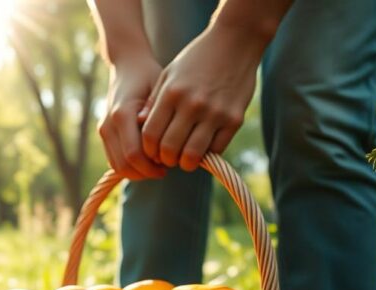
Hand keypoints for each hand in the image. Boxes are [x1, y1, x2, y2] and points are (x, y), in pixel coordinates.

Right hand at [99, 55, 167, 180]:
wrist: (128, 65)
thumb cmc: (149, 76)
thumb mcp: (159, 90)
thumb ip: (157, 115)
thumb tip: (161, 142)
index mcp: (122, 114)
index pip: (133, 154)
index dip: (151, 166)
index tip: (169, 165)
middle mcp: (108, 124)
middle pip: (123, 165)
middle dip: (145, 173)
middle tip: (165, 169)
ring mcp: (104, 130)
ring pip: (117, 166)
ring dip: (137, 172)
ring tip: (157, 166)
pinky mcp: (104, 134)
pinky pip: (115, 160)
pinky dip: (130, 167)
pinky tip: (147, 161)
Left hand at [141, 27, 262, 170]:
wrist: (236, 41)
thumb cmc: (197, 58)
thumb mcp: (169, 74)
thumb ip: (154, 101)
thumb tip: (139, 126)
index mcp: (172, 94)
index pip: (150, 134)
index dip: (148, 150)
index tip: (152, 151)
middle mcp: (192, 105)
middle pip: (169, 149)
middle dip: (165, 159)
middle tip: (168, 157)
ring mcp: (214, 113)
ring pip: (192, 155)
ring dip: (185, 163)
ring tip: (184, 157)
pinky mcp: (234, 119)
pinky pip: (216, 149)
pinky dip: (207, 154)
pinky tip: (203, 146)